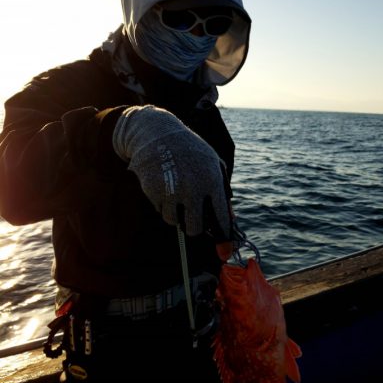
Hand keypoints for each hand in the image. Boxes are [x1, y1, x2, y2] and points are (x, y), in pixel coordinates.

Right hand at [113, 105, 231, 237]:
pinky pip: (160, 211)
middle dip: (194, 229)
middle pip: (195, 229)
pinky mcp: (153, 191)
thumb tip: (229, 221)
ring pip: (174, 222)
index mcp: (212, 181)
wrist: (158, 133)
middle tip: (192, 222)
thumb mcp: (213, 164)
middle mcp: (193, 188)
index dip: (223, 238)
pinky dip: (163, 205)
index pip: (220, 218)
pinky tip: (164, 187)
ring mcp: (172, 191)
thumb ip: (222, 192)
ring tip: (176, 195)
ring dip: (176, 215)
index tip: (224, 250)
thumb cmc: (191, 151)